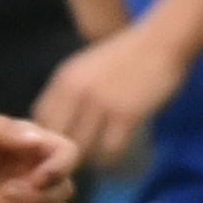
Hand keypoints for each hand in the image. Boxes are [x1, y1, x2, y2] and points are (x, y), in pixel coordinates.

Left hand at [31, 23, 189, 168]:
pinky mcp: (125, 115)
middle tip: (80, 161)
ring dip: (88, 160)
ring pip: (82, 148)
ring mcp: (100, 104)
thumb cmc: (126, 56)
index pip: (40, 120)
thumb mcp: (85, 68)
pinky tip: (114, 158)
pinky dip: (110, 160)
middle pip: (59, 138)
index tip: (60, 148)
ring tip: (96, 161)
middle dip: (66, 153)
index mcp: (63, 80)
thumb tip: (58, 124)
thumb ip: (70, 92)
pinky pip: (110, 150)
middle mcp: (76, 92)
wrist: (161, 41)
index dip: (48, 138)